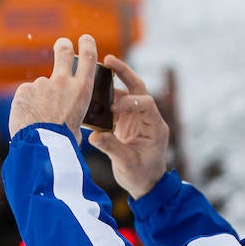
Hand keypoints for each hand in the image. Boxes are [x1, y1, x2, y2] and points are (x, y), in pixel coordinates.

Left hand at [8, 35, 97, 142]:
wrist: (41, 146)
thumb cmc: (63, 142)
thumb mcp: (77, 125)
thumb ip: (71, 113)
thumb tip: (64, 117)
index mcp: (81, 91)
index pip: (88, 59)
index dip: (88, 45)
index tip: (85, 39)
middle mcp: (63, 82)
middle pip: (64, 53)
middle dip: (63, 46)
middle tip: (62, 43)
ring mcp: (42, 84)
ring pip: (40, 88)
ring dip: (39, 100)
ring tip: (38, 121)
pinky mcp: (24, 90)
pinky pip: (26, 96)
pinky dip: (27, 106)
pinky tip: (28, 120)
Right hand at [88, 55, 169, 199]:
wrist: (145, 185)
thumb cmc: (142, 176)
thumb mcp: (127, 164)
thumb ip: (111, 148)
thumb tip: (94, 136)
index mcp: (155, 127)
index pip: (147, 103)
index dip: (130, 101)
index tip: (114, 107)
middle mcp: (147, 118)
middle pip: (138, 88)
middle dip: (124, 73)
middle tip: (109, 60)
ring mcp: (136, 119)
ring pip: (125, 94)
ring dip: (110, 85)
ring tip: (94, 73)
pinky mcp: (125, 123)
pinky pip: (115, 106)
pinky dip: (103, 100)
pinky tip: (89, 95)